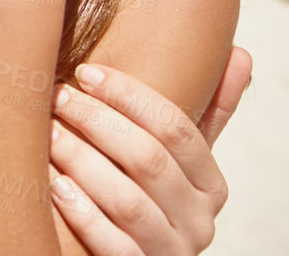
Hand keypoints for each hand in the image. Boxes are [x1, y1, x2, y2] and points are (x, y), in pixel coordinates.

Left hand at [47, 48, 252, 254]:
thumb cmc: (152, 200)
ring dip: (83, 162)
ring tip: (48, 133)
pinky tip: (56, 187)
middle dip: (98, 122)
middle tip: (57, 96)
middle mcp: (199, 222)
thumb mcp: (182, 164)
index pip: (176, 129)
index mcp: (211, 186)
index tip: (86, 72)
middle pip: (149, 160)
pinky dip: (84, 215)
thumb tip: (240, 52)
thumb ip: (207, 114)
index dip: (130, 96)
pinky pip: (114, 247)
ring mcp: (171, 252)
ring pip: (128, 202)